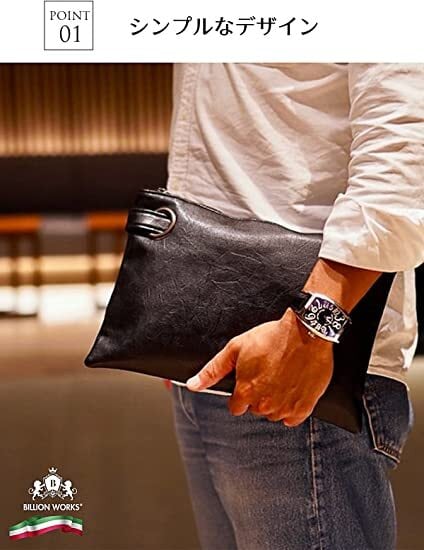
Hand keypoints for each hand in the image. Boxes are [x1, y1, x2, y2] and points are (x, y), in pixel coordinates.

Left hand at [186, 308, 333, 426]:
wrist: (306, 333)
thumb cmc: (271, 337)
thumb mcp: (236, 348)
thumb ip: (213, 370)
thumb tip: (192, 385)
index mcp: (246, 391)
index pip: (236, 407)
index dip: (241, 394)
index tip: (250, 381)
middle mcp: (264, 404)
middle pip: (256, 409)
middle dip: (259, 395)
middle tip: (268, 373)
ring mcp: (285, 407)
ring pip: (274, 414)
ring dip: (276, 401)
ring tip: (282, 377)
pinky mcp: (304, 407)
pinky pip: (293, 418)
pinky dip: (292, 407)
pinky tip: (293, 388)